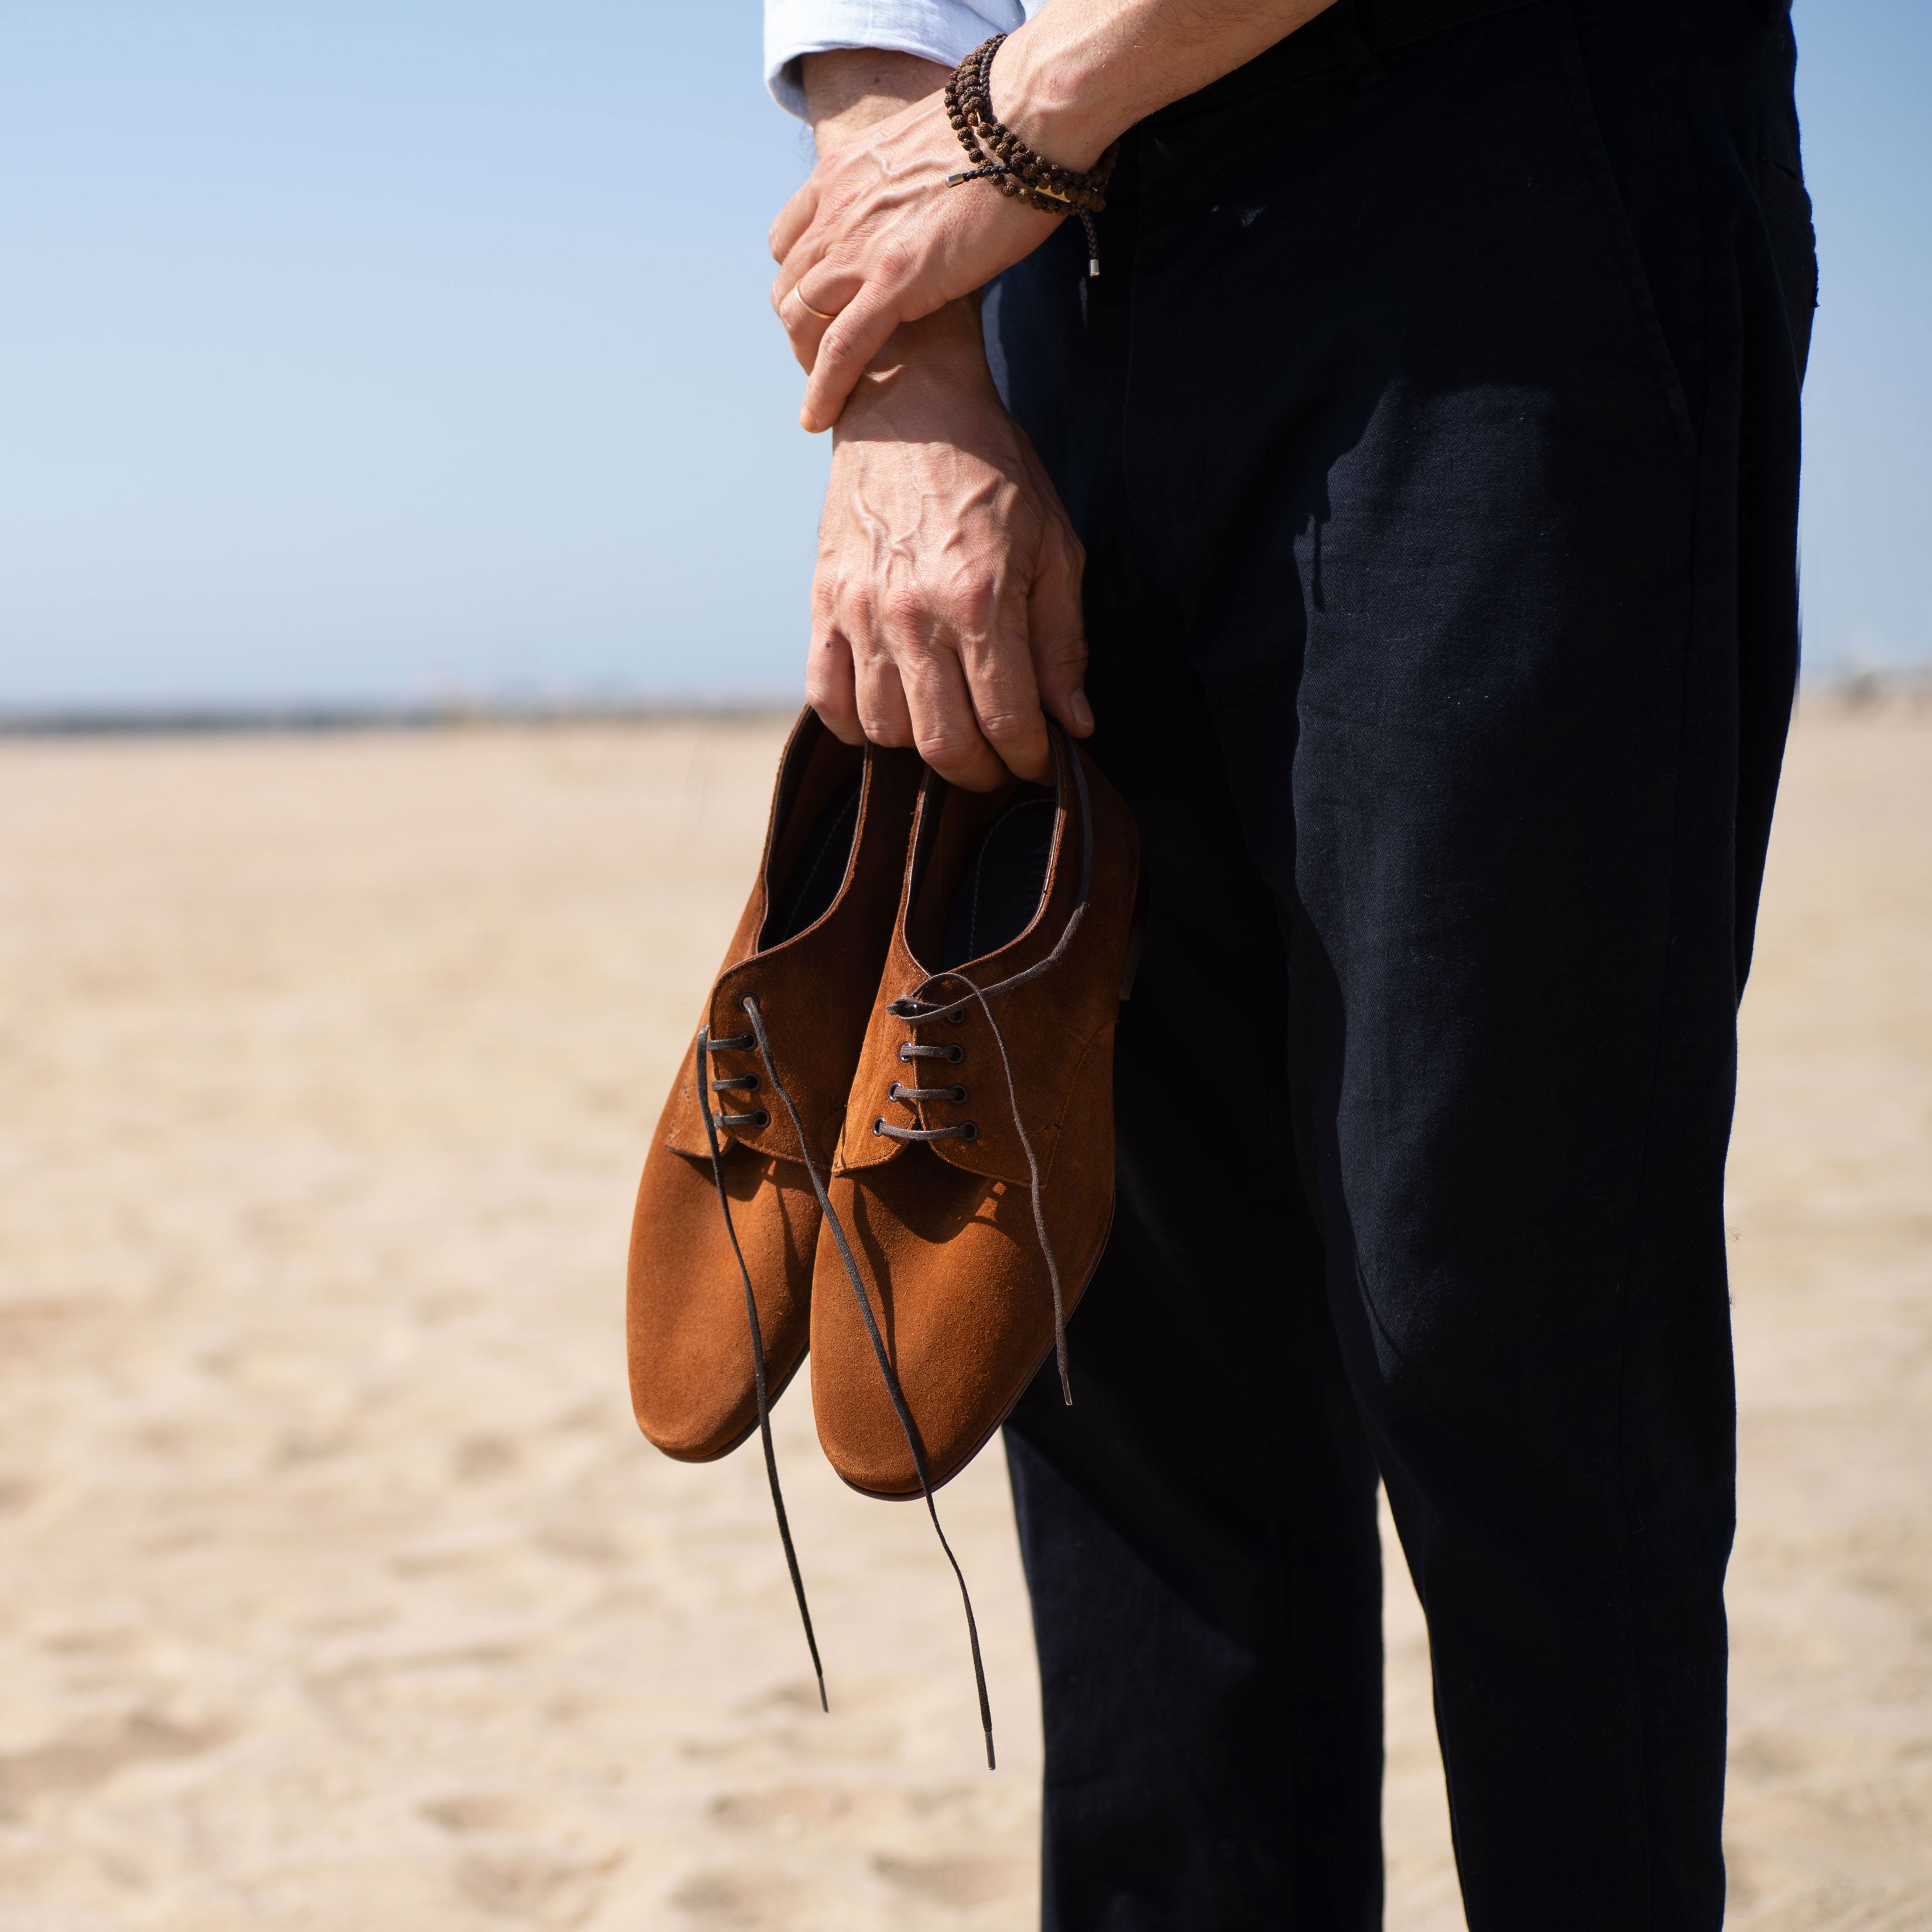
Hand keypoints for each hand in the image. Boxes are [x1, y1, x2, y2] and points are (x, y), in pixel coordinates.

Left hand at [770, 76, 1064, 432]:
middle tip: (827, 363)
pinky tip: (820, 419)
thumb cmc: (1004, 129)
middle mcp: (837, 208)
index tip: (822, 310)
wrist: (1027, 115)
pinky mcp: (892, 281)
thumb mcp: (929, 151)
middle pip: (789, 286)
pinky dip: (824, 390)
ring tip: (827, 394)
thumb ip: (911, 181)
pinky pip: (839, 349)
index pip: (791, 238)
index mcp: (842, 172)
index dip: (801, 282)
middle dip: (800, 330)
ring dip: (807, 363)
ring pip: (801, 320)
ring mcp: (860, 246)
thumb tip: (937, 197)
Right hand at [808, 301, 1091, 789]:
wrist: (910, 405)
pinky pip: (827, 698)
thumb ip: (1063, 642)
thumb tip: (1073, 723)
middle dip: (980, 772)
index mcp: (981, 600)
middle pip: (943, 744)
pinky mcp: (824, 603)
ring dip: (922, 749)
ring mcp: (861, 612)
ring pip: (885, 730)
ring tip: (950, 730)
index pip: (1006, 722)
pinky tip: (890, 713)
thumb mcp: (1055, 546)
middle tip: (999, 761)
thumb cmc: (995, 472)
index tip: (1040, 760)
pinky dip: (855, 725)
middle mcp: (915, 615)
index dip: (1029, 759)